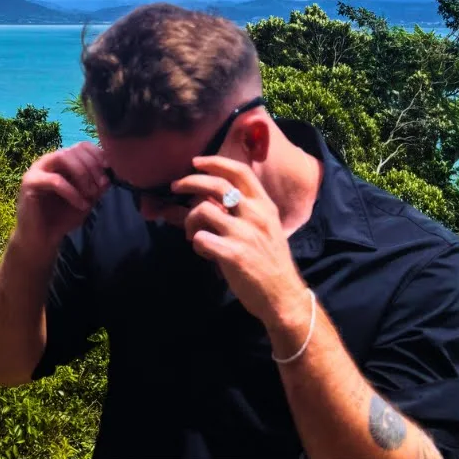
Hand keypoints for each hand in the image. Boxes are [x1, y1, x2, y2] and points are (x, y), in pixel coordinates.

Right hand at [15, 142, 108, 253]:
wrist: (41, 239)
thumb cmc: (62, 218)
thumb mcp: (86, 201)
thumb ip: (97, 187)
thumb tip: (109, 176)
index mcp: (62, 162)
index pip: (81, 146)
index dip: (97, 154)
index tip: (109, 168)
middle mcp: (48, 161)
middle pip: (73, 150)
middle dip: (92, 166)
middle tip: (102, 185)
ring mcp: (37, 170)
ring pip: (63, 157)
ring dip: (82, 174)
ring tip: (91, 193)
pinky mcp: (29, 182)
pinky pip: (55, 180)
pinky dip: (72, 192)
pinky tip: (81, 205)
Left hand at [172, 155, 305, 327]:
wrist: (282, 295)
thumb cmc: (271, 261)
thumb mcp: (265, 228)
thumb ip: (242, 211)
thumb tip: (208, 197)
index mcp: (265, 206)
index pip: (241, 172)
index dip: (216, 162)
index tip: (196, 162)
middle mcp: (256, 215)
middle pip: (218, 185)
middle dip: (190, 181)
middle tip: (176, 186)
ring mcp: (244, 233)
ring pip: (203, 210)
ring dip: (189, 220)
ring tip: (191, 233)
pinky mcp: (233, 254)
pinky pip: (200, 238)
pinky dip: (196, 243)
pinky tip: (203, 251)